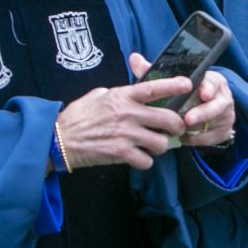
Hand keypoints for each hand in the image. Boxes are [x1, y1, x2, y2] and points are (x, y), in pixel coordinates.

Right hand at [54, 55, 190, 169]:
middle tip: (176, 129)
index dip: (173, 85)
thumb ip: (116, 93)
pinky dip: (146, 161)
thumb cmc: (76, 117)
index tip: (188, 85)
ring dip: (161, 146)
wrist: (59, 140)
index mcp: (122, 96)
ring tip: (154, 146)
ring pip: (161, 143)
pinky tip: (139, 158)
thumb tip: (127, 92)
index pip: (153, 88)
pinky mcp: (120, 153)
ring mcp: (125, 134)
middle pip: (167, 119)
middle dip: (178, 126)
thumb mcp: (96, 96)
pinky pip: (147, 161)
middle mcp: (127, 114)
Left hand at [129, 52, 236, 147]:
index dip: (208, 89)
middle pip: (217, 106)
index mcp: (213, 81)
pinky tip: (185, 137)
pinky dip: (197, 139)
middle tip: (187, 120)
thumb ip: (154, 71)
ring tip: (180, 130)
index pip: (213, 83)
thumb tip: (133, 58)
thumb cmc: (185, 93)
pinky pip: (211, 138)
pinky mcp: (224, 130)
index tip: (202, 94)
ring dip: (196, 128)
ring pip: (213, 123)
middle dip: (202, 113)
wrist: (204, 109)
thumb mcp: (173, 81)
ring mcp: (226, 115)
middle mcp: (223, 97)